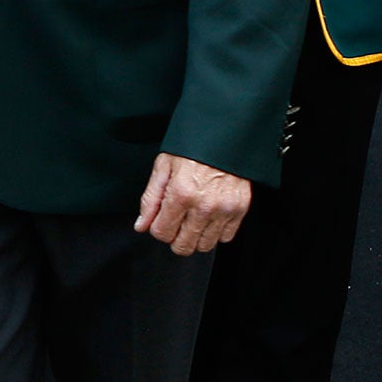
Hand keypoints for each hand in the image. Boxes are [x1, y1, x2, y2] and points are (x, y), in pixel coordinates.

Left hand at [134, 153, 251, 255]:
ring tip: (192, 218)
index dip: (157, 228)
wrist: (225, 135)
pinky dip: (216, 232)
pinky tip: (209, 216)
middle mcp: (204, 206)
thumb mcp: (163, 166)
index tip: (161, 218)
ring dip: (195, 237)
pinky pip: (226, 238)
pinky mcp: (240, 210)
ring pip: (204, 246)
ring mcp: (224, 210)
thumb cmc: (193, 148)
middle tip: (175, 221)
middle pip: (183, 246)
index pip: (162, 233)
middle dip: (174, 237)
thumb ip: (150, 199)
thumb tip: (141, 225)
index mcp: (181, 193)